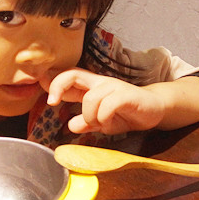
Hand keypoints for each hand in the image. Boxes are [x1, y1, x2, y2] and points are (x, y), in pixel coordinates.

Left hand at [43, 69, 166, 134]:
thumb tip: (71, 125)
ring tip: (98, 123)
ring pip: (90, 98)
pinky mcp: (126, 95)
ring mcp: (113, 87)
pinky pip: (108, 105)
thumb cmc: (126, 113)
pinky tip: (108, 122)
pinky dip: (103, 117)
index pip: (69, 77)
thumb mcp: (102, 121)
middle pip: (73, 74)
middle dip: (58, 85)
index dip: (53, 82)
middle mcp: (100, 83)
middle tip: (52, 101)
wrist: (155, 109)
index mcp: (92, 87)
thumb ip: (86, 122)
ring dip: (89, 115)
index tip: (43, 91)